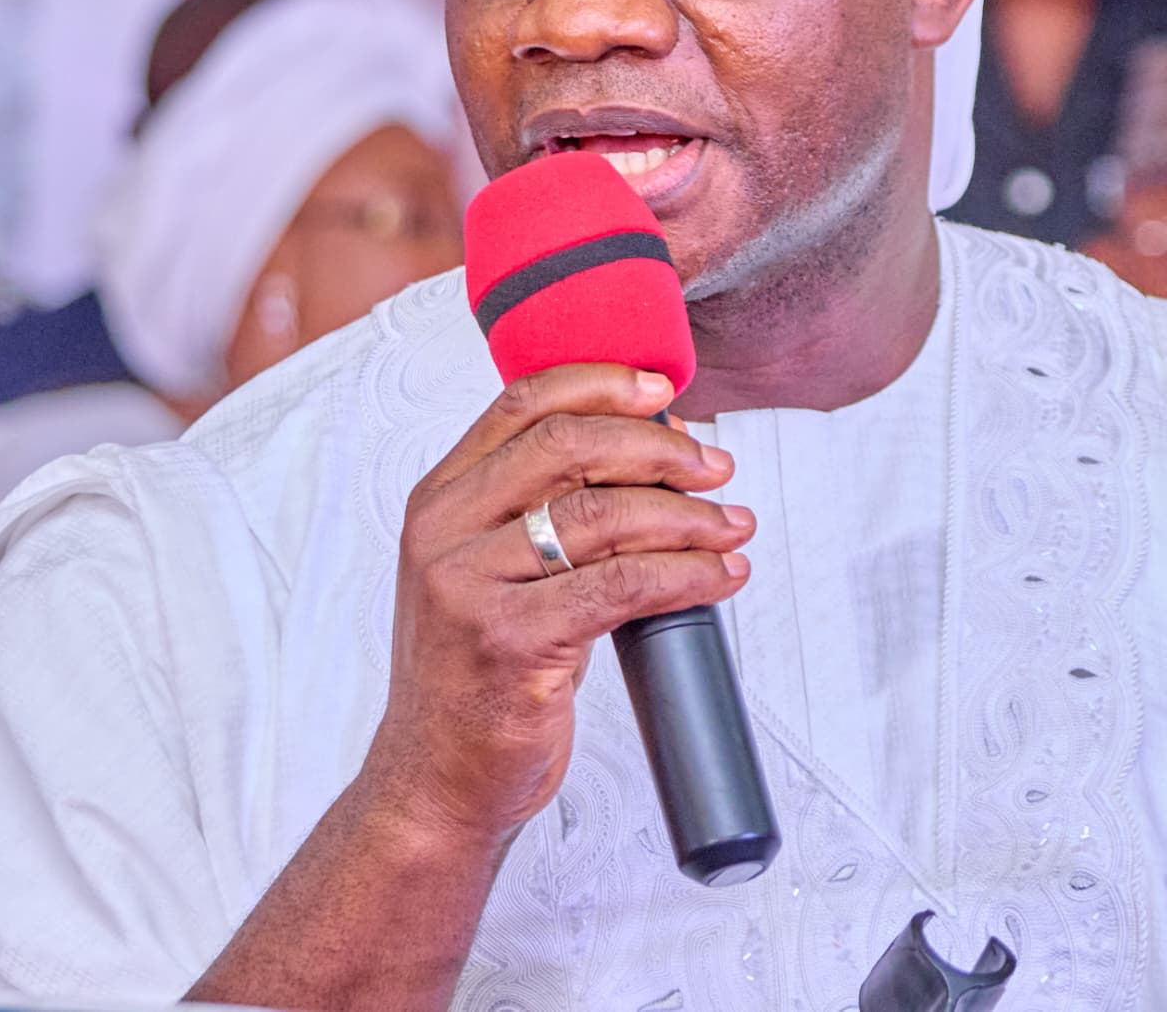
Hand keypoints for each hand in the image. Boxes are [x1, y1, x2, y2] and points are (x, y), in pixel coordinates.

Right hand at [357, 363, 753, 851]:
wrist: (434, 782)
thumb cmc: (475, 678)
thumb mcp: (484, 575)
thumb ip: (536, 512)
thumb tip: (649, 453)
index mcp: (438, 501)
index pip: (522, 404)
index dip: (601, 385)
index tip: (664, 391)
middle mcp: (444, 532)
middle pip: (568, 447)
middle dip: (658, 449)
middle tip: (715, 469)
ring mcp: (471, 587)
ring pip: (604, 517)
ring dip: (688, 518)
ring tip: (732, 528)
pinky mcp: (511, 643)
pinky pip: (621, 587)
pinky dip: (686, 575)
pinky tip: (719, 577)